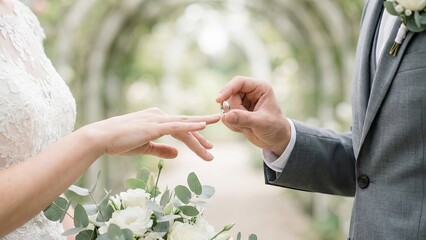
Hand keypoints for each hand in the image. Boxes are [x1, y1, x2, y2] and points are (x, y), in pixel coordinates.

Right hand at [82, 108, 219, 160]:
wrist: (101, 138)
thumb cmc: (119, 142)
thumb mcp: (145, 148)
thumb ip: (161, 149)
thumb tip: (177, 154)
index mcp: (157, 119)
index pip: (180, 129)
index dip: (194, 138)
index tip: (205, 147)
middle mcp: (159, 116)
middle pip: (185, 127)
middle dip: (200, 140)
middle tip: (211, 150)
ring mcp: (157, 119)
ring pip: (184, 128)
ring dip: (199, 139)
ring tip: (211, 148)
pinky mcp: (154, 126)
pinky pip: (176, 126)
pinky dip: (190, 126)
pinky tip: (203, 126)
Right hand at [216, 76, 290, 155]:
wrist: (276, 140)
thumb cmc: (275, 128)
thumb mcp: (262, 123)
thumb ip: (244, 119)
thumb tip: (226, 116)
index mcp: (259, 88)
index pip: (239, 82)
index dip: (227, 89)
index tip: (218, 100)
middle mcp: (250, 92)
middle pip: (230, 96)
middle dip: (234, 111)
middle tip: (245, 123)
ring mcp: (243, 102)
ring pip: (226, 107)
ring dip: (234, 120)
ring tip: (248, 127)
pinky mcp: (237, 112)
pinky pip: (226, 116)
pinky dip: (232, 125)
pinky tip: (244, 129)